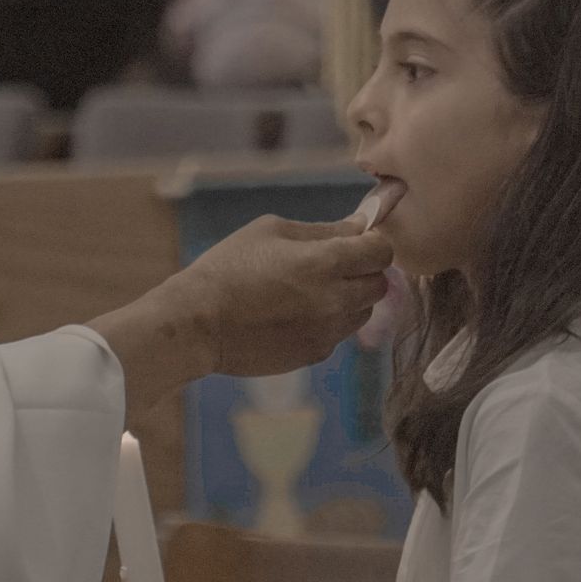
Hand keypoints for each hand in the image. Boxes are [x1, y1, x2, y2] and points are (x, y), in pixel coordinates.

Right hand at [171, 217, 392, 378]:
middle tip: (335, 265)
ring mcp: (328, 331)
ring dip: (351, 298)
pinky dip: (329, 321)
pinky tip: (296, 313)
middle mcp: (335, 299)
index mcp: (326, 262)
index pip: (382, 251)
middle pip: (380, 284)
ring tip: (312, 290)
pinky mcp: (316, 354)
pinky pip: (339, 333)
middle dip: (365, 271)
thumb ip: (321, 230)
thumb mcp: (270, 231)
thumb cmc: (228, 268)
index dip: (373, 243)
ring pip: (364, 311)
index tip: (358, 242)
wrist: (198, 323)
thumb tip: (356, 227)